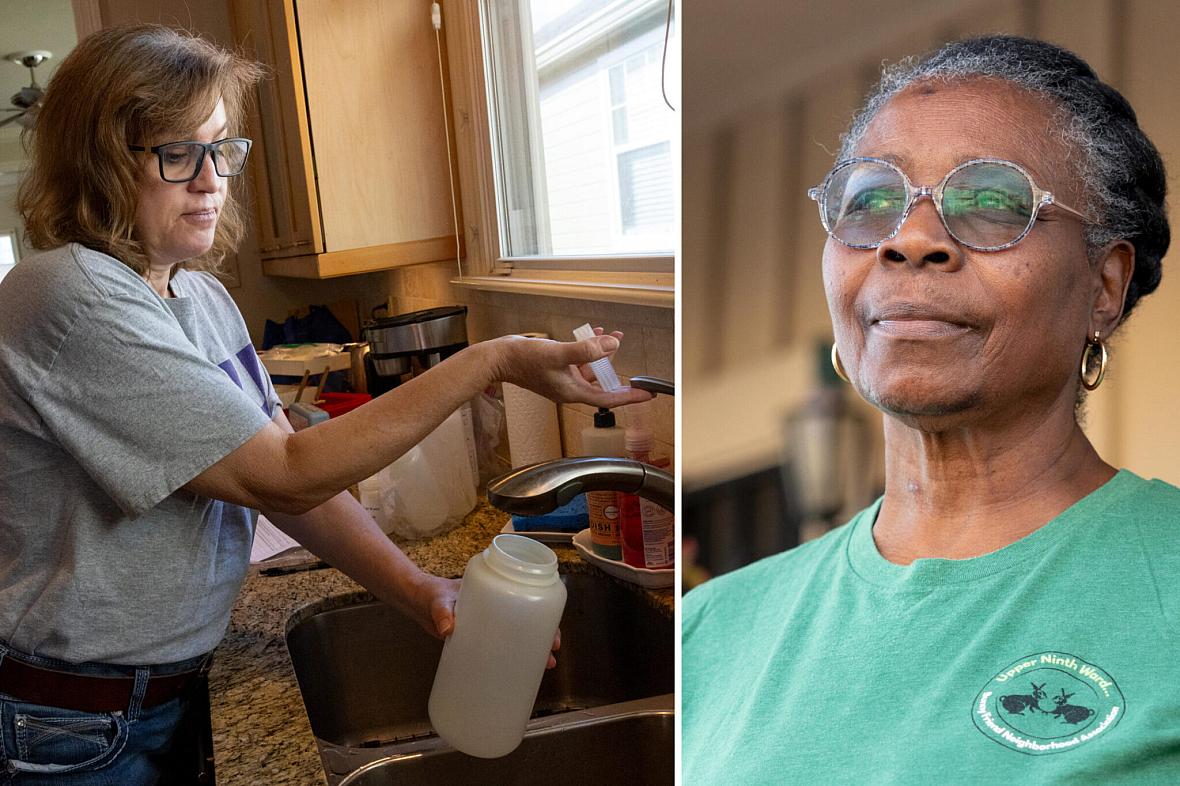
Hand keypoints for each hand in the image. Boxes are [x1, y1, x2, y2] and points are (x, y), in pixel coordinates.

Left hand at [407, 572, 561, 668]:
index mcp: (494, 593)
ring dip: (531, 653)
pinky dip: (510, 660)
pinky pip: (501, 648)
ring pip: (517, 637)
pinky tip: (516, 675)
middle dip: (544, 640)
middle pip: (529, 622)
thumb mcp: (439, 600)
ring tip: (542, 669)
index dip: (545, 618)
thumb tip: (447, 628)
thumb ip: (442, 612)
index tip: (554, 634)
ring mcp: (489, 625)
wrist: (417, 602)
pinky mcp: (478, 639)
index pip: (528, 601)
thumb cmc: (431, 593)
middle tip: (550, 658)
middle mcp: (496, 608)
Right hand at [489, 329, 652, 408]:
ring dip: (602, 352)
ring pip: (591, 368)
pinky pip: (579, 361)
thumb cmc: (524, 360)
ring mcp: (563, 379)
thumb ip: (587, 351)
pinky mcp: (557, 368)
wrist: (500, 358)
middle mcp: (570, 388)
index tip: (647, 394)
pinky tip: (592, 334)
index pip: (609, 398)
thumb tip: (612, 345)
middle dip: (615, 364)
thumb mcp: (559, 354)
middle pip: (602, 382)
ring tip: (612, 334)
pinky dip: (588, 349)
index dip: (630, 397)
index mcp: (573, 392)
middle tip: (625, 348)